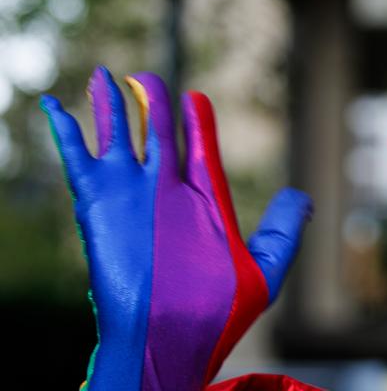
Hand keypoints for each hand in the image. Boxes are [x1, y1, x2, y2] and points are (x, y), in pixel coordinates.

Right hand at [43, 68, 312, 390]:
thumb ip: (283, 230)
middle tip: (144, 77)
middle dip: (151, 104)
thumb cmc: (218, 314)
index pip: (199, 149)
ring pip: (119, 138)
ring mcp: (132, 197)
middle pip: (157, 134)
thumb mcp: (266, 269)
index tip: (196, 97)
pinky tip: (55, 105)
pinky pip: (78, 161)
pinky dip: (66, 133)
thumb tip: (302, 196)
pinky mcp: (99, 206)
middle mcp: (165, 194)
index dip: (197, 122)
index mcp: (204, 202)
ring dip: (110, 107)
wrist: (171, 338)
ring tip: (103, 75)